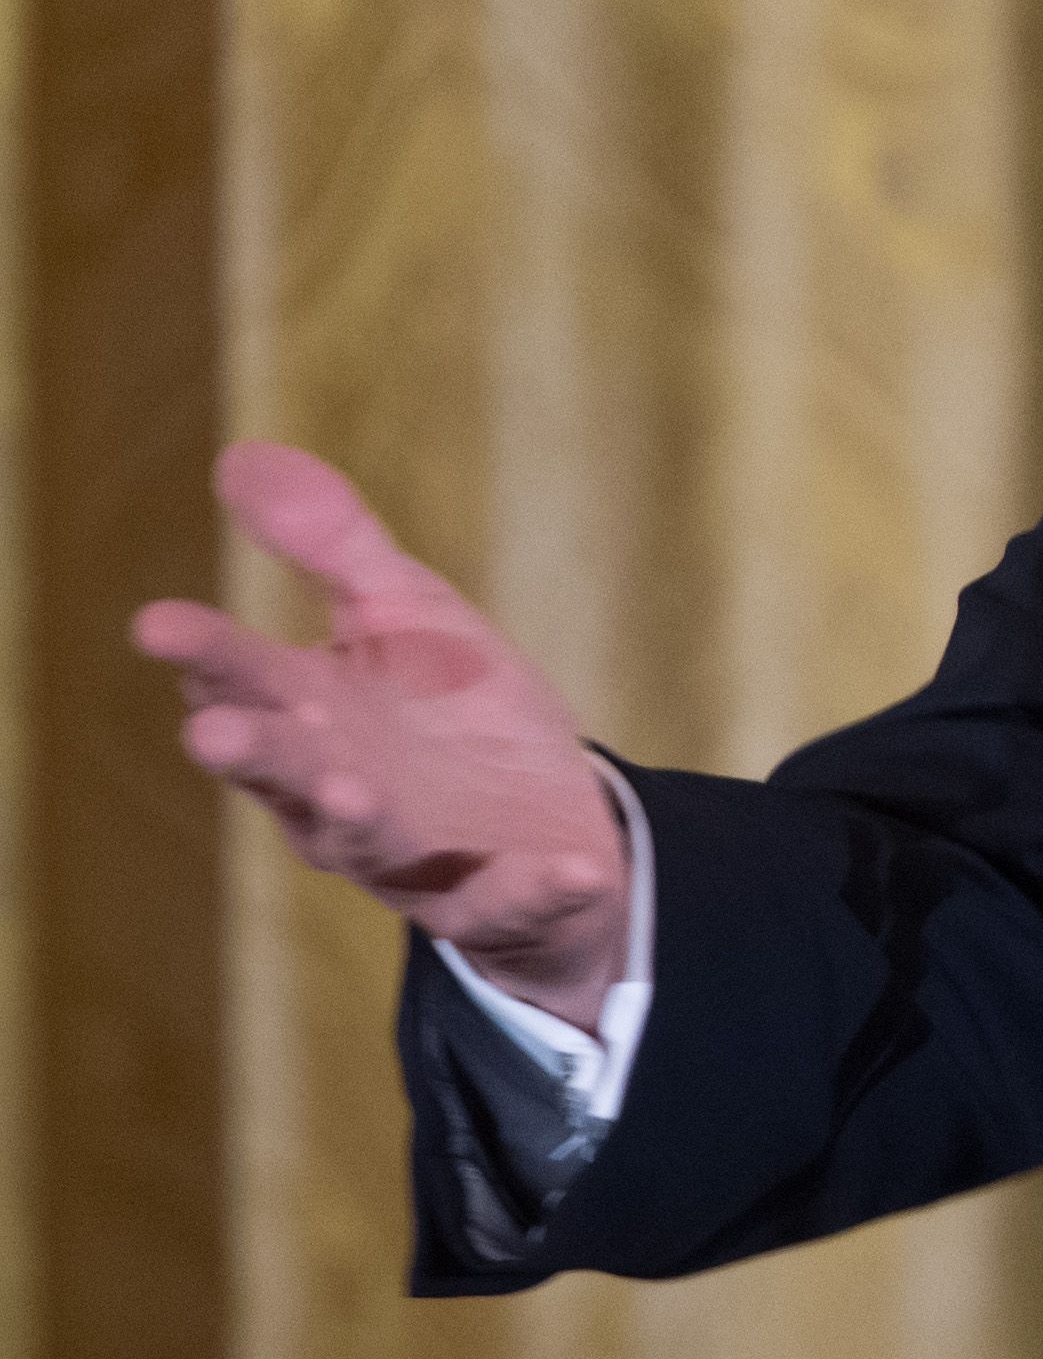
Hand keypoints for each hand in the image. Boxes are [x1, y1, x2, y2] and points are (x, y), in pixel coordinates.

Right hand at [131, 442, 628, 1025]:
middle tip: (213, 732)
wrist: (552, 816)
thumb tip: (239, 457)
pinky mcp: (492, 900)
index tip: (157, 623)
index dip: (202, 654)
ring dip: (354, 816)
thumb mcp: (405, 611)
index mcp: (308, 715)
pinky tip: (568, 870)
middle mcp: (337, 792)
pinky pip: (507, 902)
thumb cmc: (451, 707)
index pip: (241, 680)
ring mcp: (410, 855)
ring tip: (354, 788)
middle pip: (284, 771)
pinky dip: (533, 889)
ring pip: (367, 842)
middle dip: (254, 752)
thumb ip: (331, 545)